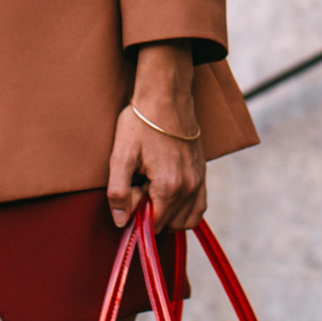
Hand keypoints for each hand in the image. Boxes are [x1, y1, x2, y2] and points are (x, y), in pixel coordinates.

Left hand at [107, 42, 206, 232]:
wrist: (166, 95)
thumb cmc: (141, 123)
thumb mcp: (121, 156)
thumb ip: (118, 192)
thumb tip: (121, 222)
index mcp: (169, 186)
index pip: (153, 225)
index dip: (136, 215)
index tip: (130, 192)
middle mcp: (189, 187)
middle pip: (168, 224)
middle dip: (151, 213)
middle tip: (139, 186)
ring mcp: (199, 180)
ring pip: (185, 220)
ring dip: (167, 213)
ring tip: (152, 188)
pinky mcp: (203, 173)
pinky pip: (199, 207)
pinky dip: (184, 209)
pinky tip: (168, 194)